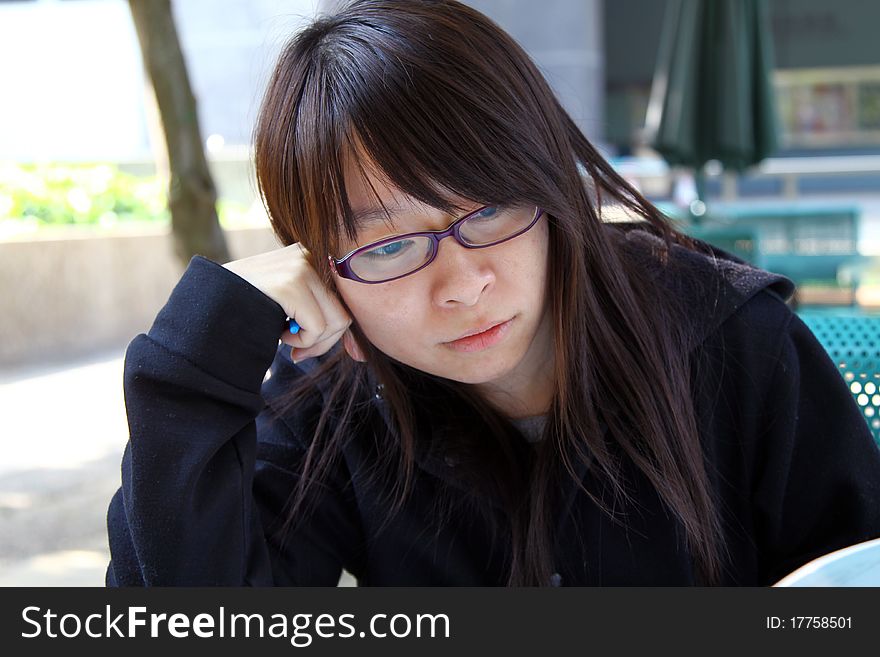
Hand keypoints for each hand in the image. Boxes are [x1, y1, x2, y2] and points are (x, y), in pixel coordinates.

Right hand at [222, 243, 364, 362]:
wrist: (207, 301)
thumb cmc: (249, 308)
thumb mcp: (290, 304)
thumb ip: (320, 314)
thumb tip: (360, 352)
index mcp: (312, 256)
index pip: (347, 298)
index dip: (346, 332)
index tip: (347, 354)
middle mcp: (311, 255)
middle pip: (344, 313)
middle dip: (325, 342)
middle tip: (299, 352)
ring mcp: (302, 266)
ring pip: (336, 322)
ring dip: (313, 343)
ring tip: (285, 338)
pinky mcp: (291, 283)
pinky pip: (317, 328)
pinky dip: (301, 342)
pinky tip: (278, 334)